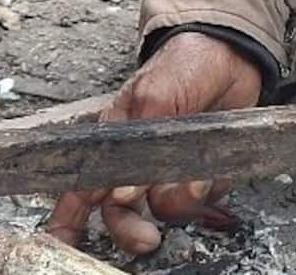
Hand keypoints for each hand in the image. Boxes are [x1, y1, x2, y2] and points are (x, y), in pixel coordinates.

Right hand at [45, 31, 262, 253]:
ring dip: (183, 198)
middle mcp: (139, 162)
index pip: (83, 186)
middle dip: (131, 229)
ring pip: (167, 208)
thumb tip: (121, 193)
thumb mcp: (152, 95)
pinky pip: (205, 199)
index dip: (70, 218)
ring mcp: (172, 170)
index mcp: (114, 141)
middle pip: (122, 212)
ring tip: (198, 176)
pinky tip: (215, 167)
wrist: (231, 54)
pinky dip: (211, 189)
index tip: (64, 241)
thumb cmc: (181, 66)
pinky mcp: (204, 173)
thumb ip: (136, 143)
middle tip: (148, 239)